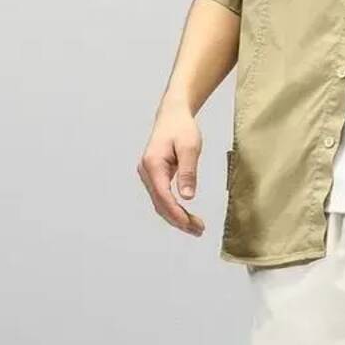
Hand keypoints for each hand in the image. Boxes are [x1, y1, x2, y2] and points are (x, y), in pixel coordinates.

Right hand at [137, 100, 205, 236]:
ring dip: (177, 216)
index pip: (163, 196)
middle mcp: (146, 172)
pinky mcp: (154, 175)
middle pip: (160, 203)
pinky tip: (187, 214)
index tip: (190, 224)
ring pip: (161, 202)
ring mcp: (148, 174)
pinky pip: (163, 196)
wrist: (173, 114)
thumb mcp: (190, 146)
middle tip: (198, 230)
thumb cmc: (182, 127)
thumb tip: (187, 197)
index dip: (176, 213)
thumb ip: (188, 171)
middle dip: (178, 220)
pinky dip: (174, 207)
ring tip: (196, 227)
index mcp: (152, 164)